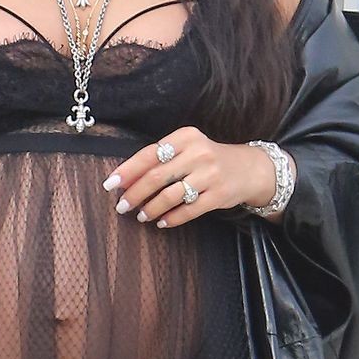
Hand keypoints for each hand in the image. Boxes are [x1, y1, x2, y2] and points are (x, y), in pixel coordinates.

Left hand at [102, 128, 279, 227]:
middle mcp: (198, 153)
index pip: (149, 154)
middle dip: (135, 193)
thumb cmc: (208, 159)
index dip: (127, 171)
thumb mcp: (187, 149)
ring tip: (141, 215)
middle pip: (157, 176)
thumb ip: (160, 159)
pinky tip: (161, 222)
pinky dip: (171, 218)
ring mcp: (210, 174)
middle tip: (122, 206)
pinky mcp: (218, 195)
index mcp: (186, 136)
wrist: (249, 169)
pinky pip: (188, 210)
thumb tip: (125, 179)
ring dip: (151, 208)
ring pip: (170, 195)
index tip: (110, 184)